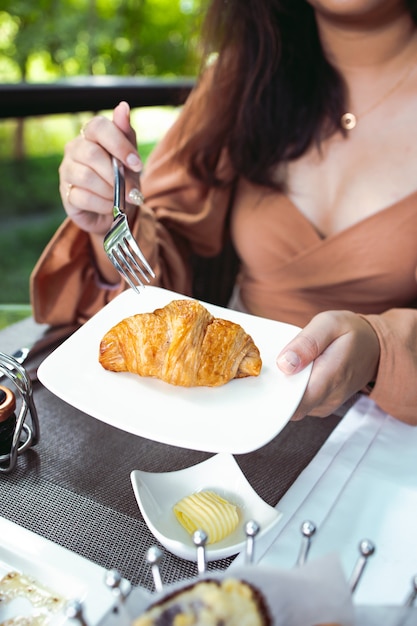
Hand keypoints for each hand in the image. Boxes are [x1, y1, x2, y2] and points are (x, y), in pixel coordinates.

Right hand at [59, 101, 141, 235]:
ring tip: (119, 198)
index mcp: (91, 135)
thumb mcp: (130, 159)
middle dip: (116, 175)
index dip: (119, 145)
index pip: (99, 127)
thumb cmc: (122, 179)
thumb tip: (123, 107)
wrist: (116, 210)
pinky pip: (83, 198)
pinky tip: (109, 206)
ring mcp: (67, 171)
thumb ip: (126, 136)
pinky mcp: (66, 194)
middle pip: (92, 154)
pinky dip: (103, 205)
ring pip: (87, 177)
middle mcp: (74, 149)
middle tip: (131, 190)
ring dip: (110, 192)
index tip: (137, 164)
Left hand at [276, 310, 379, 419]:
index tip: (263, 378)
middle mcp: (328, 397)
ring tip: (287, 366)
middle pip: (290, 406)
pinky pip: (301, 403)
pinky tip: (296, 373)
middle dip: (276, 389)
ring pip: (294, 406)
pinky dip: (293, 390)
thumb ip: (307, 343)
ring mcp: (326, 404)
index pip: (295, 403)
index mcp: (330, 377)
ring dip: (285, 389)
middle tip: (272, 366)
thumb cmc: (351, 332)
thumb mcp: (329, 324)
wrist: (374, 347)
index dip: (274, 394)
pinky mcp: (322, 404)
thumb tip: (284, 364)